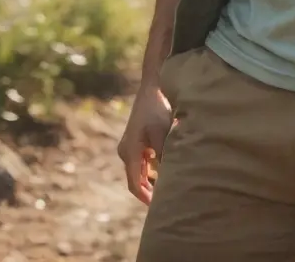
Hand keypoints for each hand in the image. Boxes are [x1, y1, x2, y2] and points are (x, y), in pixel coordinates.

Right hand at [117, 87, 173, 204]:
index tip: (157, 207)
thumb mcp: (162, 133)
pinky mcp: (136, 141)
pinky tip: (166, 172)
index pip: (135, 184)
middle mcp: (126, 151)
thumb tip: (168, 176)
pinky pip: (142, 162)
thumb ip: (163, 156)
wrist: (152, 88)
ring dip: (151, 181)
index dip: (145, 197)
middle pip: (136, 180)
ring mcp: (130, 146)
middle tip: (166, 201)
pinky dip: (152, 170)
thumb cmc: (157, 109)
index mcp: (129, 152)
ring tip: (168, 190)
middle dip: (149, 191)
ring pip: (140, 171)